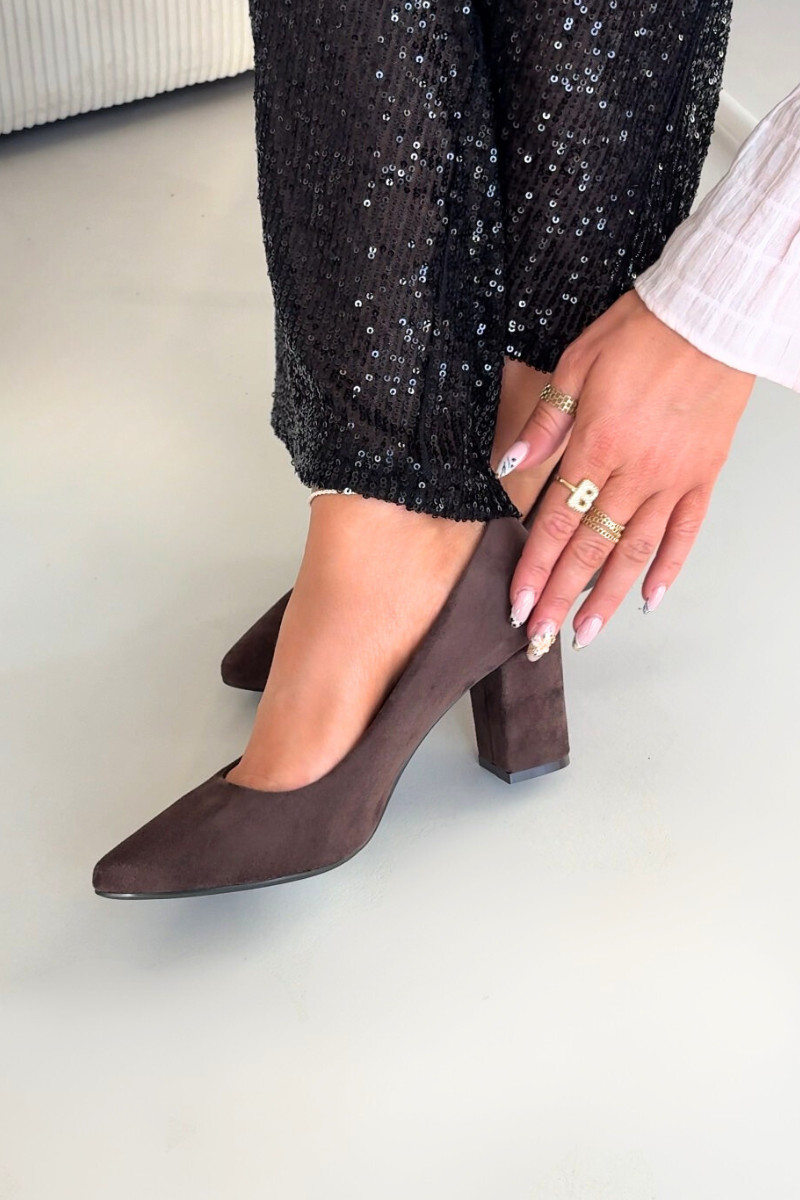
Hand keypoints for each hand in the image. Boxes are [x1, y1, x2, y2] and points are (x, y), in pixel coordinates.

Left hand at [496, 289, 755, 658]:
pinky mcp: (702, 477)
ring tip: (585, 632)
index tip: (518, 603)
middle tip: (540, 636)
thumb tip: (510, 464)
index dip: (534, 567)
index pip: (557, 522)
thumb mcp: (576, 364)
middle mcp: (635, 473)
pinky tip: (649, 598)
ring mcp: (672, 479)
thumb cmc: (643, 332)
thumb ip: (544, 423)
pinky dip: (667, 568)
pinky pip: (685, 533)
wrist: (712, 316)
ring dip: (607, 598)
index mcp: (597, 445)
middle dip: (560, 598)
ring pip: (634, 552)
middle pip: (590, 549)